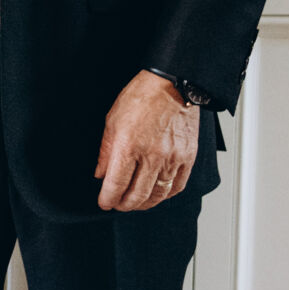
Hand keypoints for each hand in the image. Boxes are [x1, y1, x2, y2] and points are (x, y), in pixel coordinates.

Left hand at [95, 72, 196, 213]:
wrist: (173, 84)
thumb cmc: (142, 97)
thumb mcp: (112, 121)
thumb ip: (105, 151)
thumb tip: (101, 173)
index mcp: (128, 146)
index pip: (116, 185)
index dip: (108, 199)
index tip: (104, 202)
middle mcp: (152, 155)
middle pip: (137, 196)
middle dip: (124, 205)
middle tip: (118, 203)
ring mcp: (172, 158)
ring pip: (158, 195)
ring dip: (145, 204)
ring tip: (136, 202)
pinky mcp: (187, 157)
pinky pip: (177, 186)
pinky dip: (166, 195)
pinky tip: (158, 193)